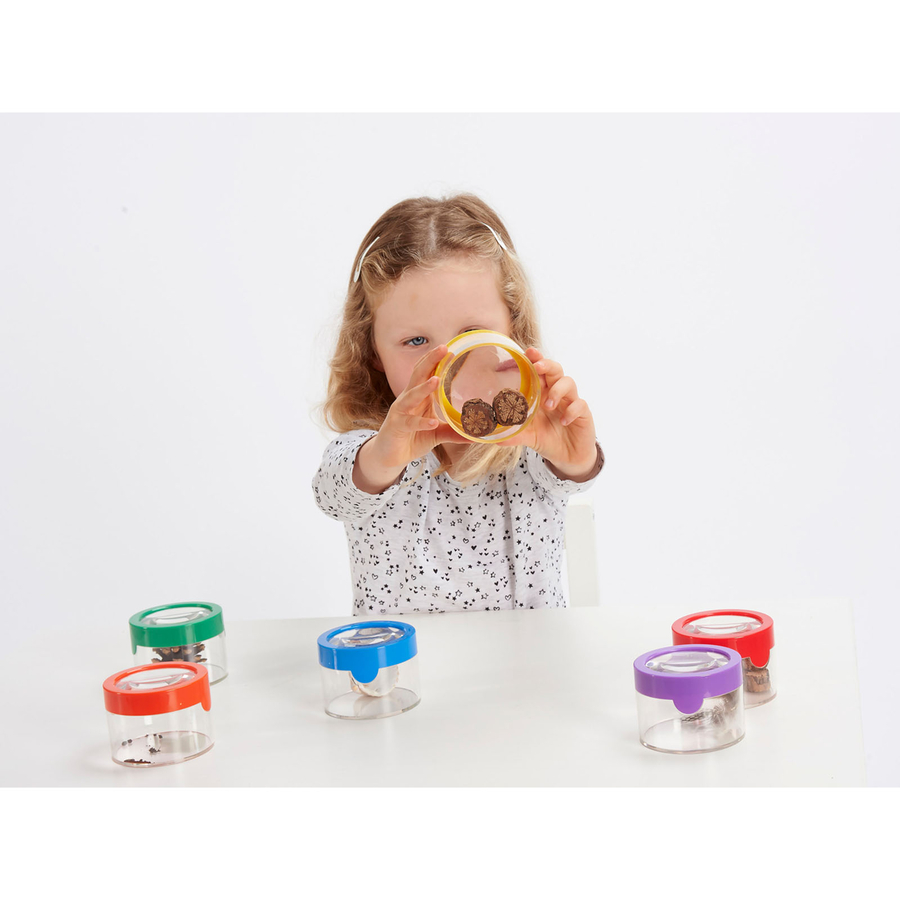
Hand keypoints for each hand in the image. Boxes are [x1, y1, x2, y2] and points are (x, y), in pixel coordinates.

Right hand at [353, 344, 462, 492]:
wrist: (389, 456)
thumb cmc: (412, 438)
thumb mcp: (436, 433)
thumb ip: (454, 432)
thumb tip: (476, 434)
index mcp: (418, 397)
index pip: (426, 373)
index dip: (437, 360)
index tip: (451, 349)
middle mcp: (408, 400)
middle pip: (418, 375)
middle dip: (430, 361)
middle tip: (443, 348)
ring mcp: (400, 412)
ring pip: (412, 396)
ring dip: (424, 388)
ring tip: (436, 380)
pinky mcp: (397, 427)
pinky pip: (410, 423)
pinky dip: (421, 422)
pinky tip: (432, 422)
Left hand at [499, 348, 598, 481]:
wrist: (567, 457)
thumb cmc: (547, 438)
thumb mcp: (528, 437)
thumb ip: (515, 434)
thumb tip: (496, 439)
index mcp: (542, 393)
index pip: (539, 371)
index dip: (535, 360)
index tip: (528, 352)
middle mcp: (556, 393)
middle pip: (555, 370)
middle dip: (547, 365)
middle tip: (538, 367)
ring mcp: (570, 401)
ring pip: (569, 382)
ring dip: (558, 390)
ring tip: (548, 405)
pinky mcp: (583, 413)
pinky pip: (580, 404)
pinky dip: (572, 410)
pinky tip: (564, 421)